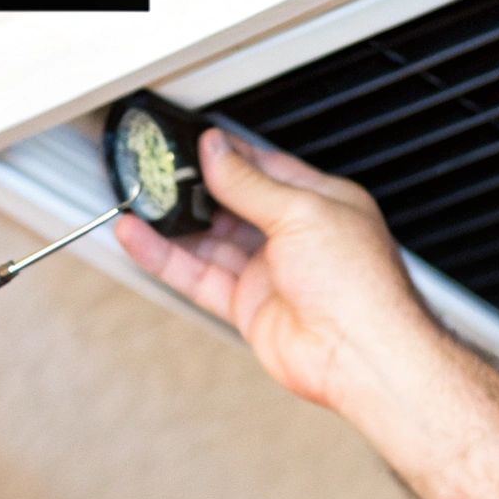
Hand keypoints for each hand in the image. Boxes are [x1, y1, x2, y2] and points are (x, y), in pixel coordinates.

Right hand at [117, 126, 498, 498]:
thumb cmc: (359, 286)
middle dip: (194, 190)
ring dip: (173, 224)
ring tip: (137, 202)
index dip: (226, 154)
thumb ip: (250, 183)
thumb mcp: (302, 212)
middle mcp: (294, 236)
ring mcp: (269, 272)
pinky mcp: (248, 306)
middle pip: (231, 203)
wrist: (361, 356)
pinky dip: (166, 257)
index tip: (190, 143)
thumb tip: (217, 151)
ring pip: (209, 240)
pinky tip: (141, 239)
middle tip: (156, 173)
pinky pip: (198, 275)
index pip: (264, 167)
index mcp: (319, 203)